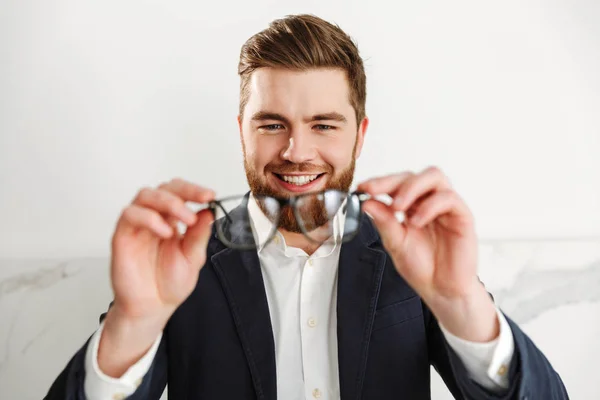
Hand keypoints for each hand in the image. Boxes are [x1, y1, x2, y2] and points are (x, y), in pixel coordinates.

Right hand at [99, 178, 214, 376]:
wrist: (152, 308)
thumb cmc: (169, 284)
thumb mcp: (193, 258)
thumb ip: (199, 235)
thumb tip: (209, 212)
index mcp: (172, 220)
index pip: (180, 193)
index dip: (194, 190)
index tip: (210, 195)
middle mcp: (154, 218)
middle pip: (163, 188)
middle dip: (185, 191)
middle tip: (201, 200)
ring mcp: (137, 226)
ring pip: (145, 195)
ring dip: (169, 202)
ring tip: (186, 219)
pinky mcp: (122, 236)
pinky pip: (130, 214)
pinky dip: (149, 218)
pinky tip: (166, 232)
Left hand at [357, 167, 498, 341]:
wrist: (441, 291)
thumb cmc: (421, 267)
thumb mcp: (395, 243)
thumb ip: (384, 222)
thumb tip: (367, 202)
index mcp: (411, 206)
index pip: (397, 183)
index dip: (380, 182)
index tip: (362, 188)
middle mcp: (429, 202)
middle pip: (414, 175)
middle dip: (392, 181)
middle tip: (375, 191)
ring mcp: (446, 207)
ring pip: (434, 176)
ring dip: (412, 188)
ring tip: (397, 207)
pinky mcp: (462, 216)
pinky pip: (449, 198)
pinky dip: (430, 206)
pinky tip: (417, 221)